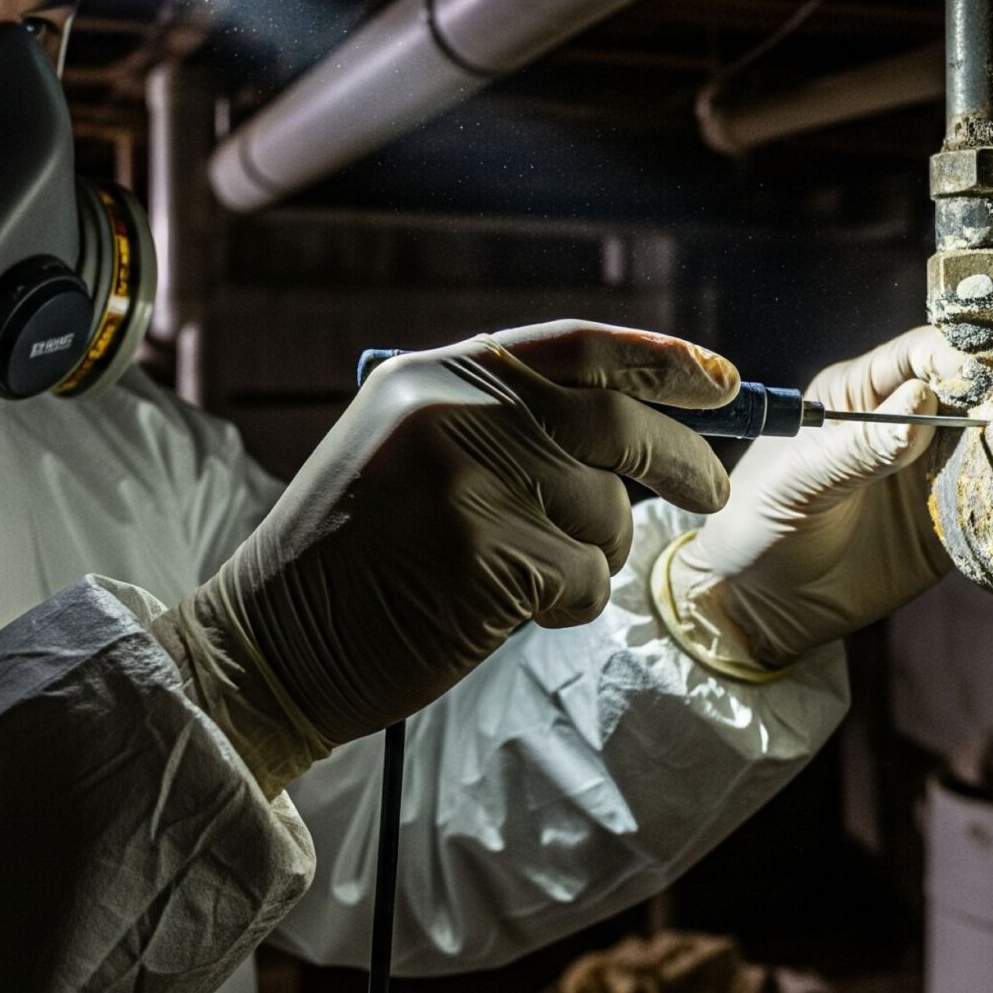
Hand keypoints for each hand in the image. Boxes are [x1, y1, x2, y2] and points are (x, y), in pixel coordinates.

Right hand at [164, 322, 738, 780]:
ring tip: (530, 577)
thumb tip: (635, 427)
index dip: (662, 361)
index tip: (724, 382)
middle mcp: (452, 412)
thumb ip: (505, 425)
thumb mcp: (412, 455)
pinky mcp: (481, 555)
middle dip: (681, 460)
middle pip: (614, 424)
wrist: (268, 645)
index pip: (579, 346)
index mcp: (436, 377)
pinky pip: (582, 579)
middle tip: (712, 491)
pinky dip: (567, 603)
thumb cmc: (352, 563)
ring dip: (595, 555)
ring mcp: (466, 481)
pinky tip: (509, 611)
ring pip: (605, 514)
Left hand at [661, 326, 973, 674]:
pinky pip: (992, 502)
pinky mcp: (949, 524)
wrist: (760, 605)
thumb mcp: (798, 480)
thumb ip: (858, 444)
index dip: (955, 358)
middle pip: (971, 390)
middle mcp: (906, 424)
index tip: (982, 378)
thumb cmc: (758, 524)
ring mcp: (931, 473)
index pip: (920, 355)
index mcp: (861, 393)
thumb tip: (923, 400)